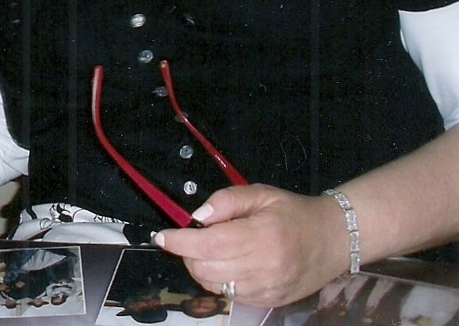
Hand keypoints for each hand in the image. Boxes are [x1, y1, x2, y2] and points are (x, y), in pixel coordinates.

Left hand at [154, 184, 350, 307]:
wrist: (334, 239)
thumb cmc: (293, 212)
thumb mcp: (260, 194)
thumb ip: (226, 200)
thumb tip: (197, 216)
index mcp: (261, 236)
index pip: (208, 244)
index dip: (179, 241)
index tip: (162, 236)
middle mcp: (264, 267)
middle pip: (204, 268)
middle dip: (187, 254)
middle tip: (191, 238)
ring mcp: (267, 289)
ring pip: (213, 284)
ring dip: (201, 268)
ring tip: (211, 250)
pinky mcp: (269, 301)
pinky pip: (229, 295)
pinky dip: (219, 280)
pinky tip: (229, 264)